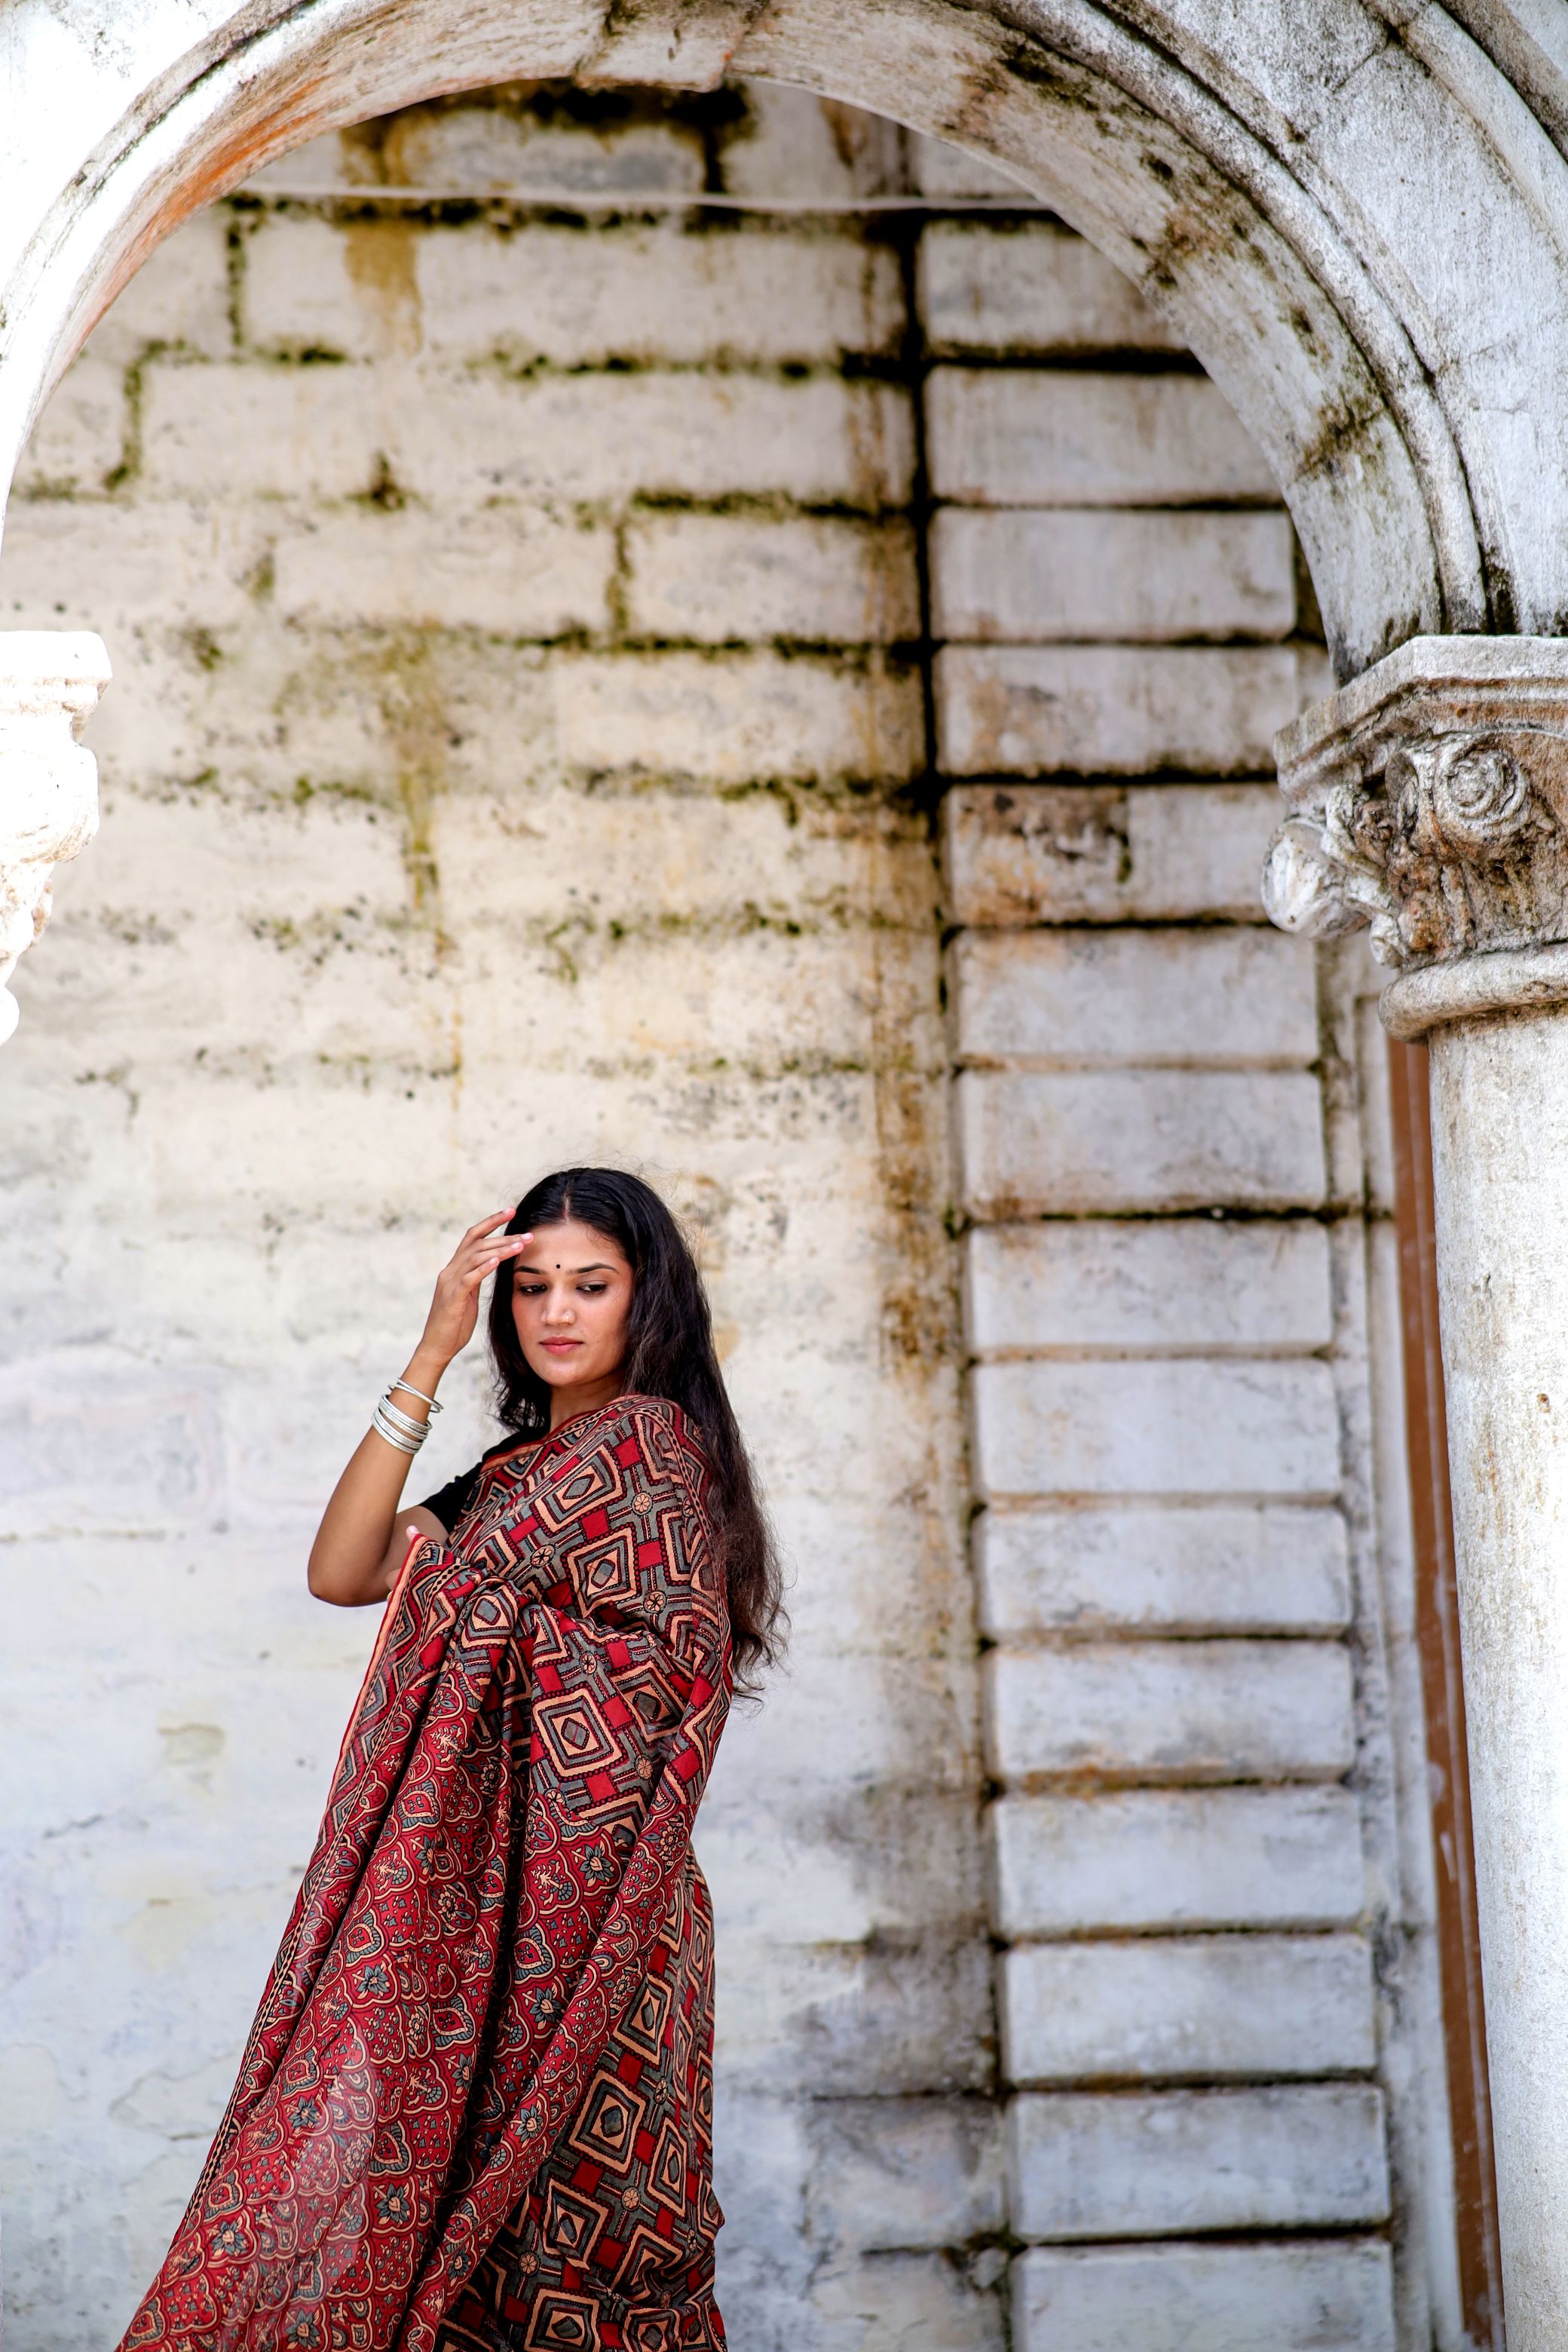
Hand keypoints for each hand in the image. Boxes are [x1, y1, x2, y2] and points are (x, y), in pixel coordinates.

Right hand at [415, 1213, 531, 1370]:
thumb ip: (476, 1278)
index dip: (491, 1222)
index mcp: (454, 1269)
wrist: (437, 1347)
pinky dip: (483, 1267)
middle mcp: (450, 1271)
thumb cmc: (455, 1324)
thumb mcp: (469, 1296)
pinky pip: (469, 1278)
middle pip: (476, 1242)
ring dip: (500, 1249)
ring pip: (475, 1256)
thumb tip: (492, 1263)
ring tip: (522, 1245)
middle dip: (503, 1234)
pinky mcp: (452, 1299)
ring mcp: (449, 1284)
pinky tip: (498, 1261)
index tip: (511, 1211)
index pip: (472, 1237)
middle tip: (528, 1232)